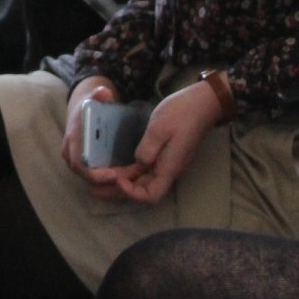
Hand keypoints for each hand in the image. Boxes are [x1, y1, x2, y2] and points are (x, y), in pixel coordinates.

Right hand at [60, 77, 128, 200]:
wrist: (80, 109)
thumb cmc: (88, 105)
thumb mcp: (93, 98)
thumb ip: (99, 94)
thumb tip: (103, 93)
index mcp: (72, 142)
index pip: (79, 165)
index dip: (94, 174)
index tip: (113, 175)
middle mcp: (72, 155)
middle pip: (87, 177)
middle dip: (107, 183)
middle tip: (129, 181)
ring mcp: (78, 161)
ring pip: (92, 180)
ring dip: (110, 184)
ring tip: (131, 181)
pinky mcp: (86, 164)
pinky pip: (96, 177)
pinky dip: (110, 181)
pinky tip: (127, 179)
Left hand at [110, 79, 222, 204]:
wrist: (203, 103)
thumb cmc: (182, 113)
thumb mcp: (159, 128)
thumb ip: (147, 149)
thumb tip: (137, 164)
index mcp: (169, 168)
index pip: (150, 196)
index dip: (131, 193)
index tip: (117, 178)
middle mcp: (169, 171)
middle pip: (144, 192)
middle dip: (120, 192)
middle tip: (96, 189)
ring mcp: (168, 163)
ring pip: (144, 181)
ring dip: (124, 183)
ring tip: (102, 181)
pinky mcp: (166, 155)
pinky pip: (147, 170)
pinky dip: (132, 172)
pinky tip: (119, 168)